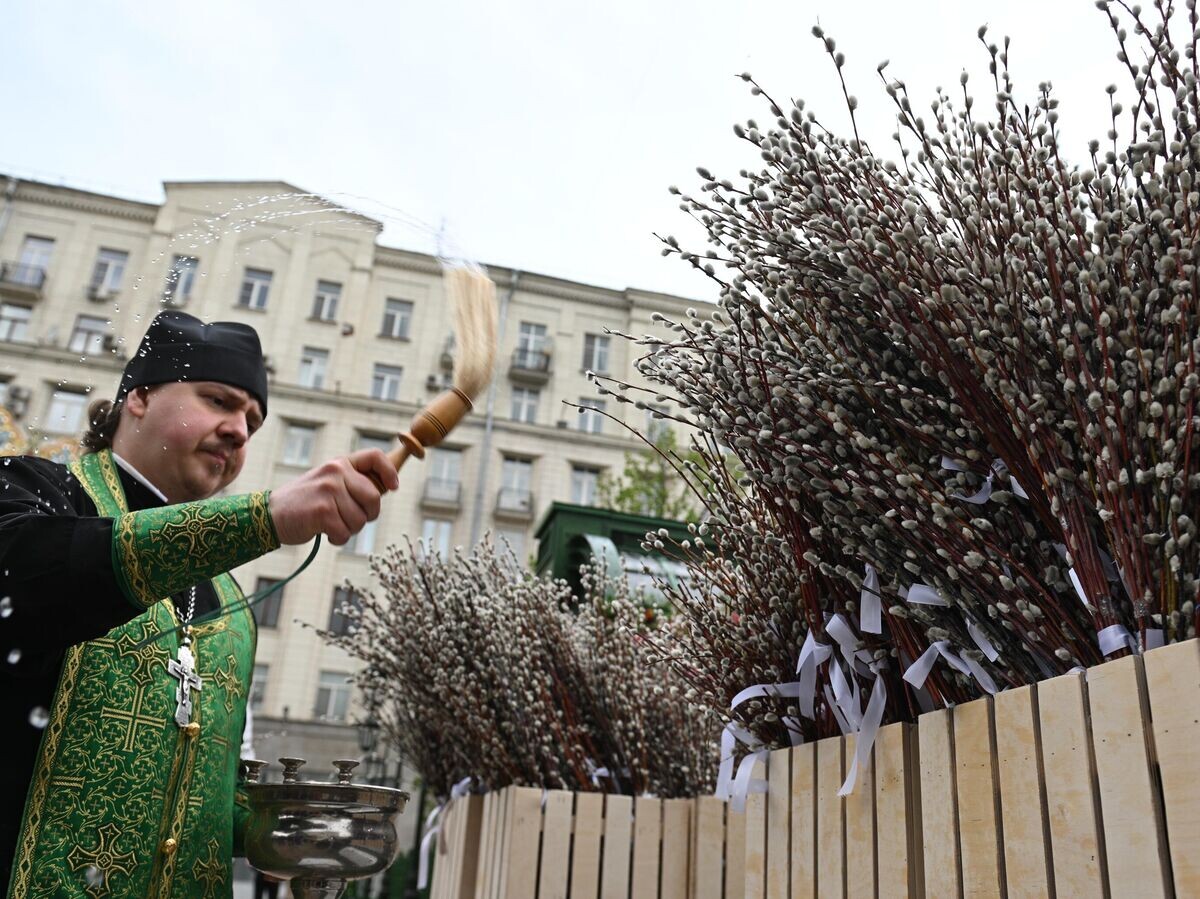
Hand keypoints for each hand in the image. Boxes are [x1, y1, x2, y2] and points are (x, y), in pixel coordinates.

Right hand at [268, 450, 399, 545]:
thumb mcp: (328, 483)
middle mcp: (335, 472)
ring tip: (330, 524)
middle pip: (374, 498)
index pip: (375, 456)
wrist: (269, 515)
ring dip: (349, 530)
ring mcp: (329, 491)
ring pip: (361, 520)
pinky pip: (345, 533)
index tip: (393, 488)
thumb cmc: (304, 503)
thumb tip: (387, 488)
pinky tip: (324, 532)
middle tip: (349, 519)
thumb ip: (353, 483)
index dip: (389, 472)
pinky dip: (338, 539)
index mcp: (339, 463)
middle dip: (367, 515)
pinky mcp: (323, 512)